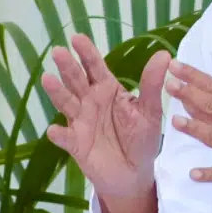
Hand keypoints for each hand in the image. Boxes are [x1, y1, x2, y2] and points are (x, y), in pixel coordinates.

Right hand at [42, 34, 171, 203]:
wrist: (135, 174)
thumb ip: (152, 84)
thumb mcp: (150, 111)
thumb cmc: (141, 139)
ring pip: (66, 103)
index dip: (87, 53)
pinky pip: (66, 138)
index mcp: (107, 90)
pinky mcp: (76, 144)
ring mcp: (80, 122)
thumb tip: (164, 54)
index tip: (77, 38)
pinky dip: (59, 134)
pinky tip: (54, 130)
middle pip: (77, 81)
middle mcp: (89, 101)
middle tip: (59, 52)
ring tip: (47, 79)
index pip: (95, 67)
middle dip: (68, 67)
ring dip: (57, 92)